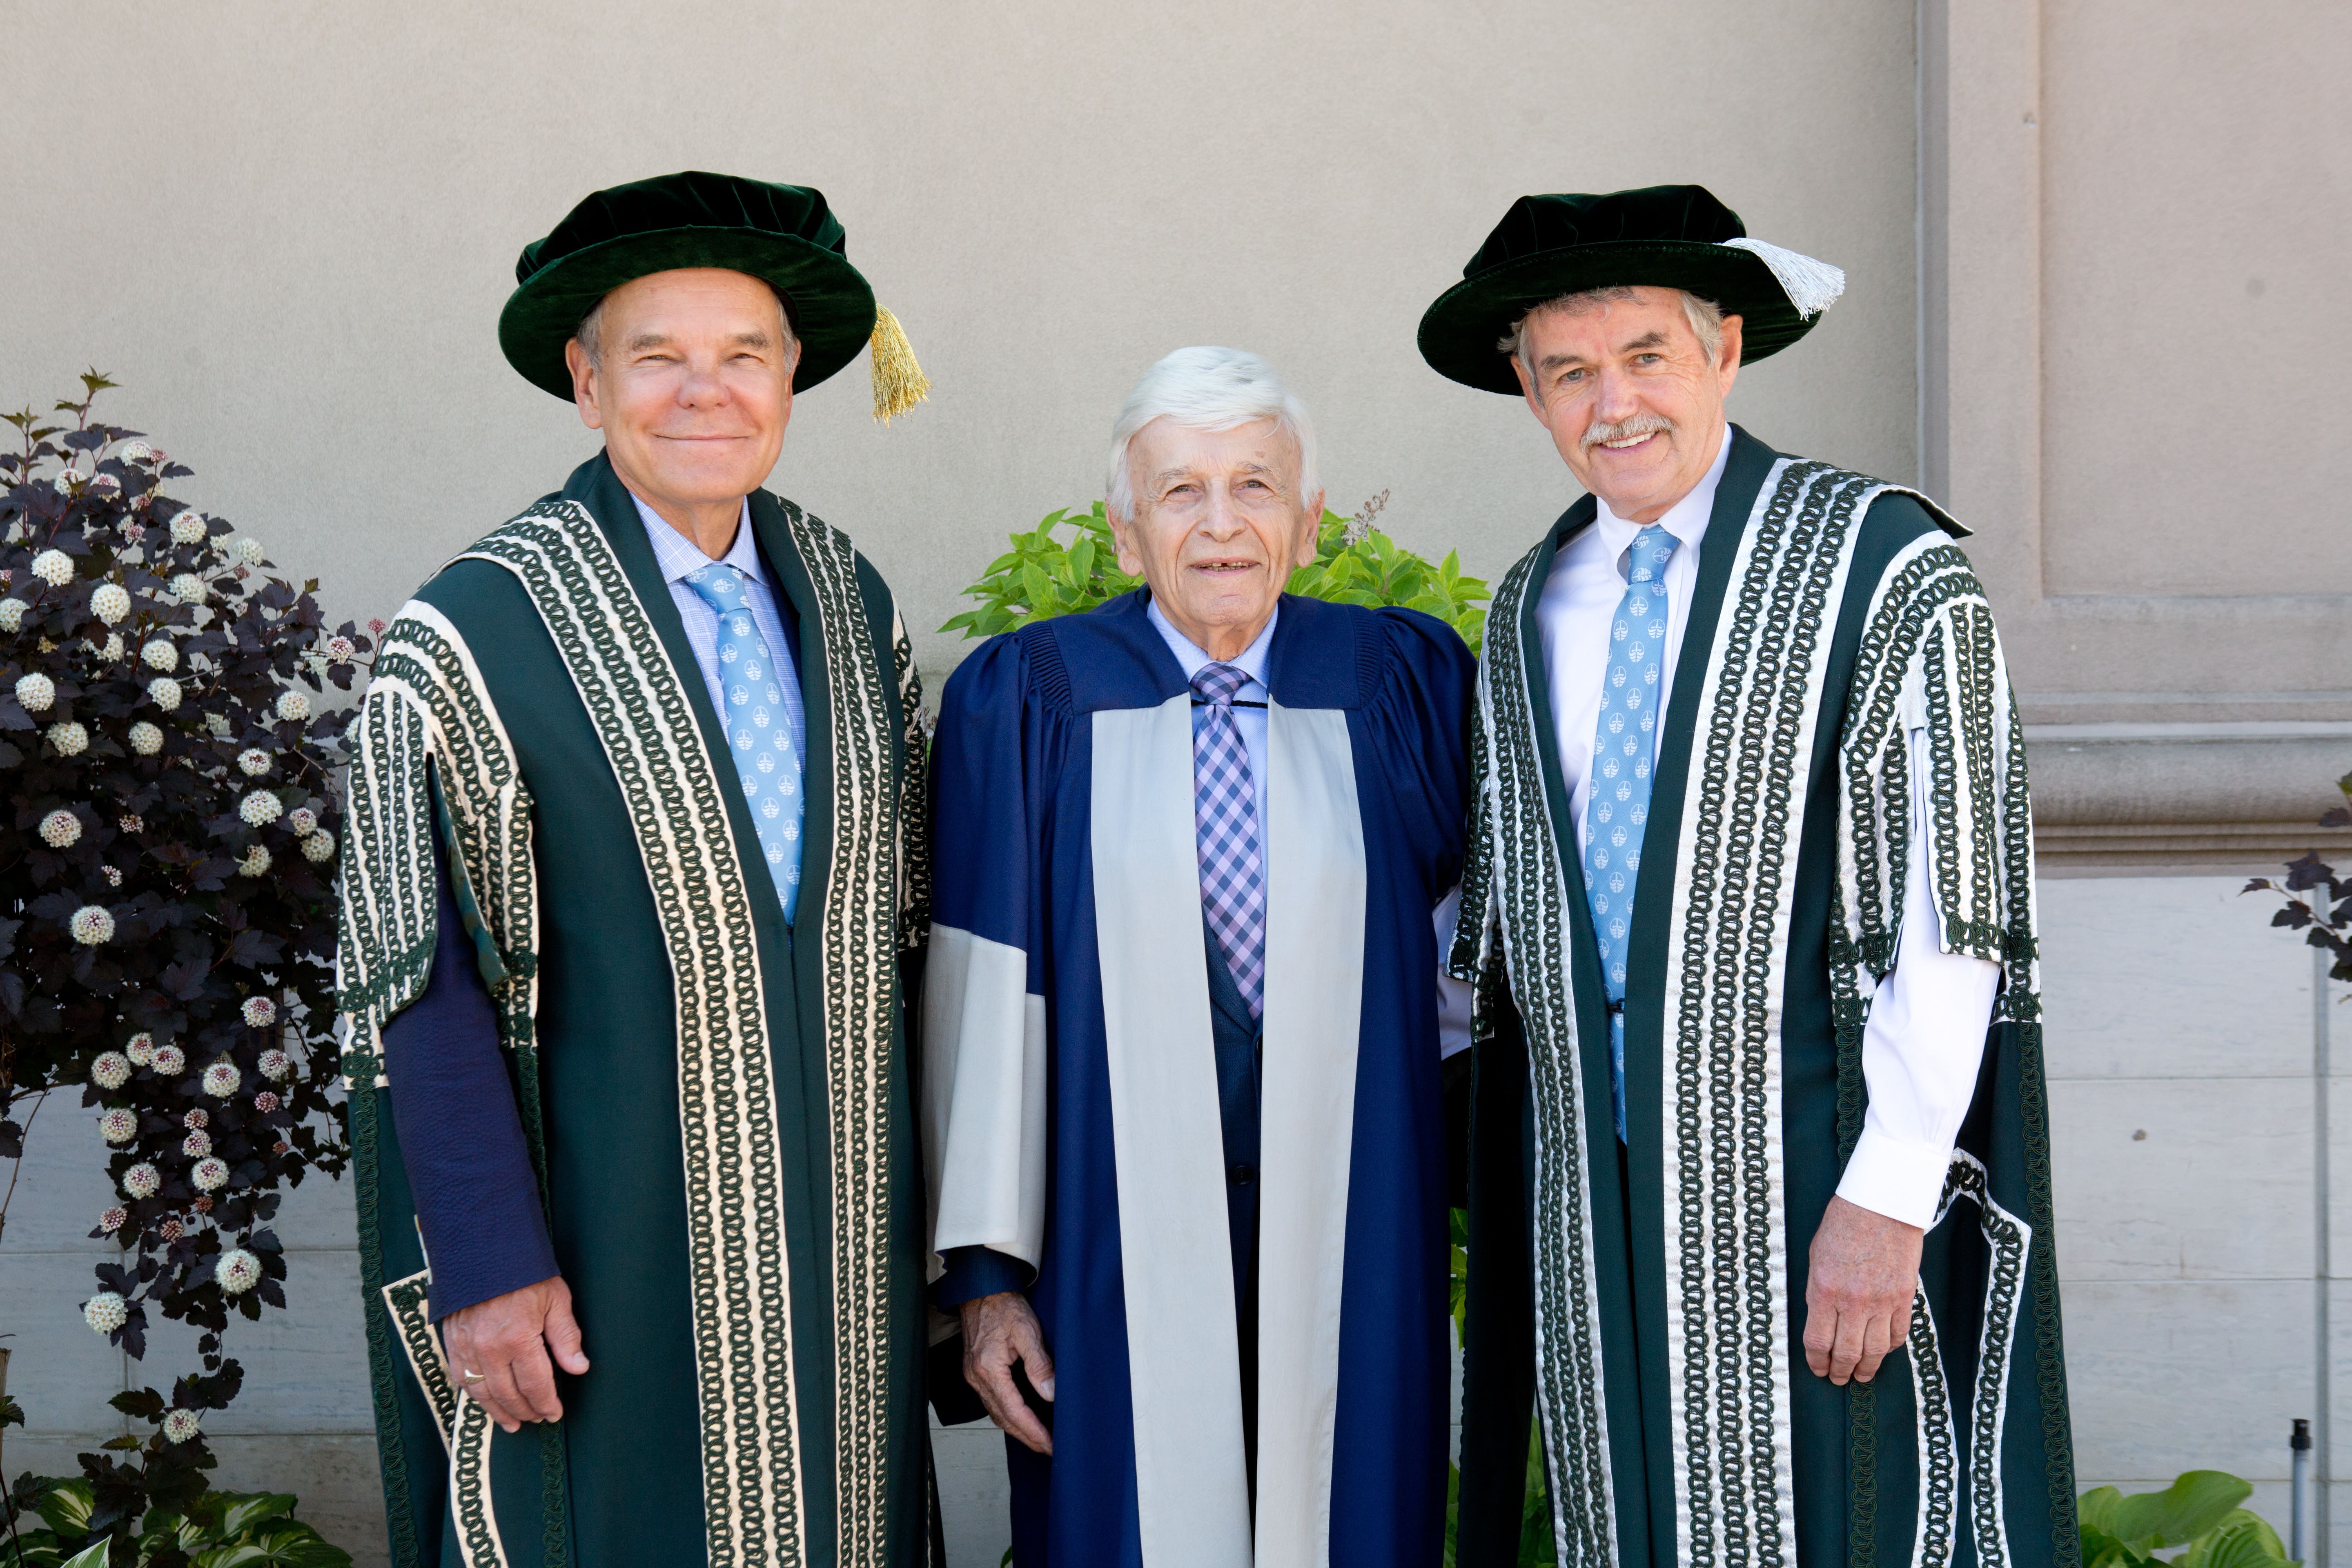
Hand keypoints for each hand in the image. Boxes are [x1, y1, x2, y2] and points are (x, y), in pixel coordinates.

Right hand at [440, 1276, 589, 1431]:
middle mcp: (489, 1349)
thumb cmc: (525, 1273)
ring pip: (482, 1392)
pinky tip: (486, 1402)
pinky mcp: (452, 1342)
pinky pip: (461, 1378)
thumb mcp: (555, 1299)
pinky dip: (474, 1395)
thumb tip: (579, 1368)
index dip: (546, 1403)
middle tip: (538, 1419)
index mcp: (518, 1338)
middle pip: (508, 1394)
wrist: (483, 1249)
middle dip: (525, 1411)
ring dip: (498, 1411)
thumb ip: (566, 1337)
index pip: (535, 1384)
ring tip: (512, 1424)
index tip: (554, 1414)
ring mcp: (467, 1347)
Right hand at [961, 1290, 1054, 1453]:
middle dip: (1026, 1436)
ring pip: (996, 1412)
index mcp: (988, 1369)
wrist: (982, 1288)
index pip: (1013, 1411)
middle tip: (1049, 1449)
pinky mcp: (975, 1371)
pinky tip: (1020, 1418)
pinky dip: (1007, 1414)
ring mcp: (973, 1375)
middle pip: (1003, 1418)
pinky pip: (991, 1401)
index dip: (1033, 1430)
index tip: (1051, 1444)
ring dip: (1017, 1429)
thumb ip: (1039, 1364)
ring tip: (1039, 1440)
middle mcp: (977, 1377)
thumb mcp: (1028, 1331)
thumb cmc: (1004, 1305)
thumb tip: (1050, 1395)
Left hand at [1802, 1195, 1922, 1385]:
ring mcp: (1882, 1302)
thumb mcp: (1816, 1257)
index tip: (1817, 1368)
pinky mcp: (1904, 1298)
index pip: (1817, 1341)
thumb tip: (1820, 1320)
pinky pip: (1898, 1334)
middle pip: (1846, 1353)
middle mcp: (1853, 1302)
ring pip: (1874, 1351)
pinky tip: (1881, 1352)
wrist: (1882, 1204)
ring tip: (1860, 1375)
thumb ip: (1818, 1292)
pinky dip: (1889, 1348)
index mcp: (1824, 1291)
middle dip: (1840, 1371)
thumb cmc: (1843, 1225)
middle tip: (1838, 1378)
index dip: (1816, 1362)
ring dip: (1866, 1368)